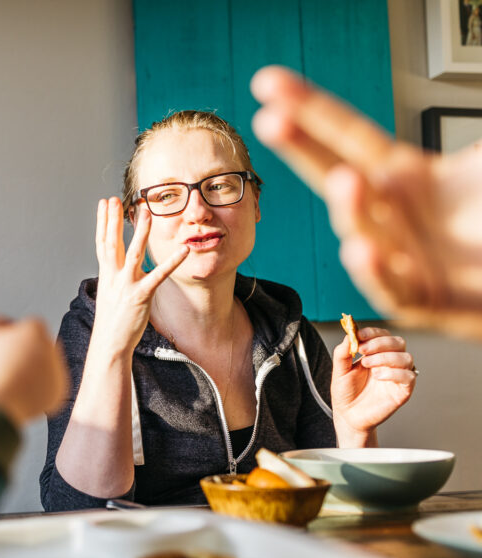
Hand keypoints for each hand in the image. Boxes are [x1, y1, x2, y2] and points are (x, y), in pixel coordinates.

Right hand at [0, 317, 67, 426]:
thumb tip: (9, 324)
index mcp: (36, 329)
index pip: (31, 328)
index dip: (17, 338)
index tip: (5, 350)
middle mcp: (53, 346)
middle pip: (41, 347)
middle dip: (29, 355)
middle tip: (9, 368)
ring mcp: (59, 370)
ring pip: (46, 368)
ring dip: (33, 374)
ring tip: (13, 384)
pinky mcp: (60, 391)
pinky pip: (48, 389)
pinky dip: (37, 392)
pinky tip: (21, 395)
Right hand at [90, 197, 188, 355]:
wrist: (109, 344)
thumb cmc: (112, 322)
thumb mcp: (109, 294)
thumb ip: (115, 277)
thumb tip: (118, 265)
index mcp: (106, 276)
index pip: (102, 243)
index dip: (103, 222)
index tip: (104, 203)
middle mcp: (113, 277)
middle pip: (112, 243)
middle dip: (114, 220)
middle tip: (117, 199)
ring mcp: (126, 286)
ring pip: (134, 253)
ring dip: (141, 232)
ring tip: (148, 213)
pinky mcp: (141, 296)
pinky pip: (158, 275)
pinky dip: (172, 261)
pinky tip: (184, 249)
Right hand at [251, 65, 481, 338]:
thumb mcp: (479, 166)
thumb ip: (462, 145)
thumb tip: (458, 113)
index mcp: (406, 176)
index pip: (346, 134)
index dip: (309, 107)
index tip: (269, 85)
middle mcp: (393, 214)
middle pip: (337, 174)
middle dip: (301, 148)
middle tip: (272, 123)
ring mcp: (401, 257)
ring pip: (363, 232)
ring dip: (350, 209)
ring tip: (345, 180)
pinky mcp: (421, 300)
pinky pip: (392, 288)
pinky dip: (375, 273)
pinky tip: (363, 251)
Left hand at [329, 326, 415, 446]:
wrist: (348, 415)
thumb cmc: (346, 392)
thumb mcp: (340, 370)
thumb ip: (343, 352)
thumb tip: (349, 334)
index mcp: (376, 353)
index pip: (382, 335)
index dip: (373, 332)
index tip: (359, 335)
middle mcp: (390, 362)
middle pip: (398, 342)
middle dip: (380, 343)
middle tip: (363, 350)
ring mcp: (398, 375)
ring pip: (406, 357)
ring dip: (386, 357)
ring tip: (367, 365)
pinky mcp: (403, 390)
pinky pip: (409, 376)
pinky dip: (394, 373)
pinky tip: (378, 376)